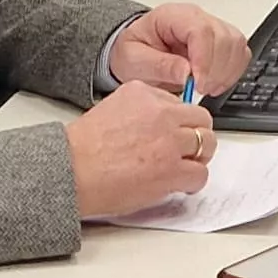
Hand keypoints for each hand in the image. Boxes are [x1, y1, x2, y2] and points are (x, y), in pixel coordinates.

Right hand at [65, 81, 215, 218]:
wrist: (71, 170)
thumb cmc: (83, 147)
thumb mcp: (113, 108)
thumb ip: (141, 111)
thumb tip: (160, 125)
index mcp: (144, 93)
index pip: (180, 102)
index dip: (180, 121)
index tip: (176, 132)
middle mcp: (161, 113)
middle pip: (201, 119)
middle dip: (197, 134)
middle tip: (189, 150)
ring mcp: (168, 141)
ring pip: (206, 143)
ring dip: (199, 157)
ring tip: (186, 167)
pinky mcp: (171, 170)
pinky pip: (200, 173)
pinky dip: (194, 181)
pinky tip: (181, 185)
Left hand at [109, 3, 249, 98]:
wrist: (136, 54)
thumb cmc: (133, 52)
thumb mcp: (135, 61)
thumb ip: (160, 65)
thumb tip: (187, 73)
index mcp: (173, 16)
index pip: (201, 30)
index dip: (204, 58)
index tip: (198, 83)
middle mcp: (196, 18)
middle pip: (224, 36)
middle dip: (216, 69)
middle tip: (201, 90)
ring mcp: (211, 28)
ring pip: (236, 43)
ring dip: (226, 71)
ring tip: (207, 88)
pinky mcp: (220, 43)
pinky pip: (240, 53)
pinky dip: (232, 72)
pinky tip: (215, 83)